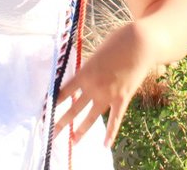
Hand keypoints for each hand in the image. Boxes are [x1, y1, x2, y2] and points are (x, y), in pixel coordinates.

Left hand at [52, 22, 153, 148]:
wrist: (139, 43)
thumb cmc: (118, 40)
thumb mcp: (97, 51)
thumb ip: (90, 66)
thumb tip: (86, 75)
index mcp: (85, 73)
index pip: (65, 91)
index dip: (55, 101)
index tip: (47, 109)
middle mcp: (94, 87)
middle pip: (74, 108)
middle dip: (62, 121)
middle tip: (52, 133)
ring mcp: (108, 95)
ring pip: (91, 116)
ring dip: (81, 129)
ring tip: (73, 141)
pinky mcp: (122, 99)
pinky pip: (115, 119)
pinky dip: (111, 133)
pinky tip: (105, 145)